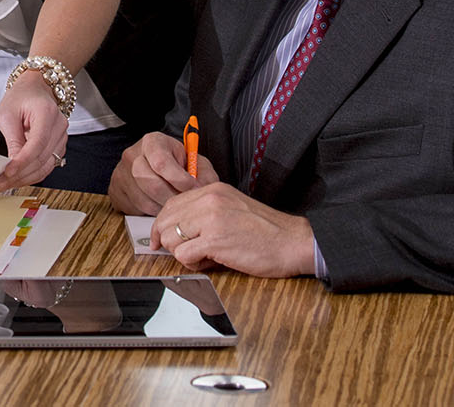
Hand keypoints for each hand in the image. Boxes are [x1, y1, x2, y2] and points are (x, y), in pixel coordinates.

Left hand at [0, 75, 69, 189]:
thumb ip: (12, 139)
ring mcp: (62, 136)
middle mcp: (59, 126)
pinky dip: (33, 173)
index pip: (37, 144)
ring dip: (26, 178)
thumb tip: (12, 163)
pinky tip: (18, 177)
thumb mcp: (8, 113)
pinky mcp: (59, 145)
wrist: (36, 88)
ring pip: (46, 166)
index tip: (7, 172)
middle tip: (0, 183)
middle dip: (20, 175)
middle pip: (42, 159)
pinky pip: (48, 164)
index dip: (23, 161)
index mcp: (47, 113)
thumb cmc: (21, 97)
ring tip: (6, 183)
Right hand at [106, 131, 217, 214]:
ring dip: (164, 208)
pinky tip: (161, 206)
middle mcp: (132, 155)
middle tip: (185, 201)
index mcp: (152, 142)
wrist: (154, 166)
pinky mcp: (116, 192)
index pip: (161, 162)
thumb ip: (204, 174)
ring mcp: (122, 174)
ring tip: (175, 203)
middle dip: (172, 197)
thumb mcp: (195, 162)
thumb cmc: (177, 164)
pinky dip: (153, 213)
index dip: (179, 179)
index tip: (192, 187)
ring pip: (144, 200)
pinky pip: (136, 210)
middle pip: (151, 183)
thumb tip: (203, 191)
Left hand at [151, 183, 316, 278]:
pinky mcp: (215, 240)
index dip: (163, 225)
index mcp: (212, 190)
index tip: (160, 240)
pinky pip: (184, 255)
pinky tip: (209, 263)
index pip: (171, 205)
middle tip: (183, 253)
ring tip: (203, 257)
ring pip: (171, 238)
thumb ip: (205, 213)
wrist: (294, 241)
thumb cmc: (267, 231)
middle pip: (166, 221)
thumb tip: (178, 229)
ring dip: (182, 253)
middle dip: (170, 241)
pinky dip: (192, 263)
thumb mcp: (232, 208)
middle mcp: (208, 200)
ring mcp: (211, 219)